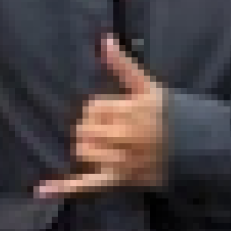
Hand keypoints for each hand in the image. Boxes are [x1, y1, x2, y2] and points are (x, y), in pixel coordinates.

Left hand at [37, 34, 166, 199]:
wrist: (189, 151)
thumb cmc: (164, 115)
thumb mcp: (146, 87)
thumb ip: (123, 65)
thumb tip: (105, 39)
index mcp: (132, 111)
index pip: (94, 108)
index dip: (99, 110)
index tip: (116, 114)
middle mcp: (127, 137)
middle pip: (85, 129)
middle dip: (91, 128)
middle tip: (110, 132)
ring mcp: (122, 161)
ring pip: (83, 151)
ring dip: (87, 148)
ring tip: (106, 147)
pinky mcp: (118, 181)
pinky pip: (87, 185)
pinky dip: (64, 189)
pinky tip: (42, 191)